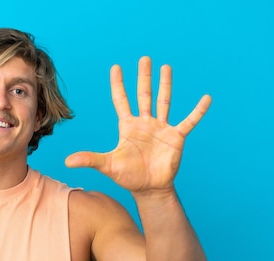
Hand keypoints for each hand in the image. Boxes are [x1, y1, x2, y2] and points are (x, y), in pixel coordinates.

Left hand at [65, 57, 209, 194]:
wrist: (149, 188)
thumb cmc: (128, 176)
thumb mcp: (108, 166)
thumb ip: (89, 159)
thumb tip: (67, 161)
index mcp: (128, 126)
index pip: (121, 100)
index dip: (118, 85)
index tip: (116, 68)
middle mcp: (144, 123)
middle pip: (143, 95)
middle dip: (143, 77)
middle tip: (144, 58)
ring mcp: (161, 128)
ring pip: (163, 102)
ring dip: (165, 85)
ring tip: (166, 67)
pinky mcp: (175, 137)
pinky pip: (189, 121)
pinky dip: (198, 111)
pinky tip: (206, 98)